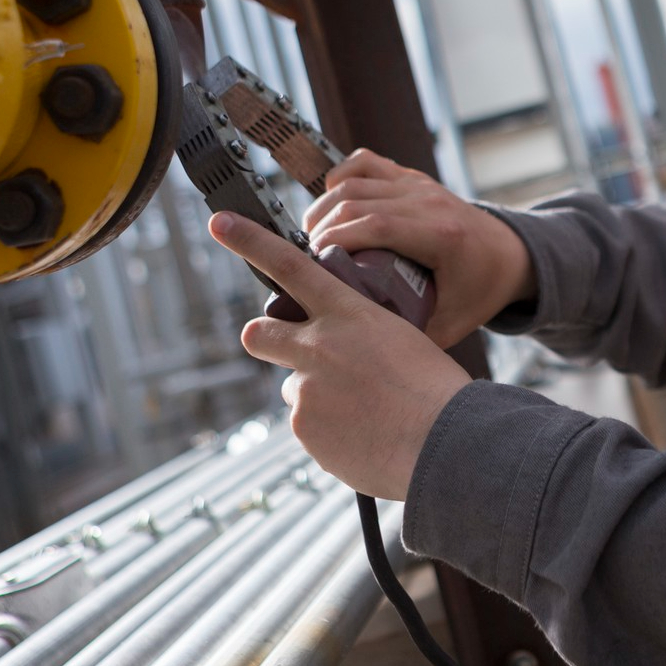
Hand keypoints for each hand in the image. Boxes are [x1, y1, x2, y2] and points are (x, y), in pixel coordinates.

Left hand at [210, 211, 470, 500]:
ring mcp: (307, 389)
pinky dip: (330, 433)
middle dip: (265, 338)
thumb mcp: (402, 340)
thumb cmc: (435, 390)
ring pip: (295, 389)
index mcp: (349, 313)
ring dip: (318, 398)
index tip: (220, 223)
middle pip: (258, 332)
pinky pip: (309, 428)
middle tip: (288, 350)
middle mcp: (318, 346)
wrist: (445, 442)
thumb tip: (344, 355)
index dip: (250, 241)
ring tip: (364, 413)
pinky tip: (364, 436)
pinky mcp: (305, 430)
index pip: (291, 266)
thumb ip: (361, 336)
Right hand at [302, 150, 535, 347]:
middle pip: (357, 201)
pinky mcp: (412, 178)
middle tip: (305, 259)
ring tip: (312, 239)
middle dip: (322, 228)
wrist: (511, 255)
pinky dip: (341, 177)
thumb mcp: (452, 323)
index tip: (314, 265)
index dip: (336, 240)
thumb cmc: (480, 290)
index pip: (376, 225)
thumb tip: (363, 350)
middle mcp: (430, 201)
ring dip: (324, 206)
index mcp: (442, 234)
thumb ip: (412, 335)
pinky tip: (332, 204)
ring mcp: (420, 184)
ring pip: (356, 181)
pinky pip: (366, 163)